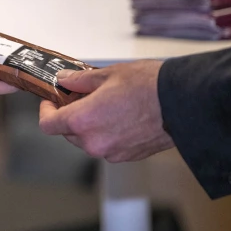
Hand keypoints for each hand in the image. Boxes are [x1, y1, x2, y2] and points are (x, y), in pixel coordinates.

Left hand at [39, 61, 174, 161]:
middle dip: (69, 116)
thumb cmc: (149, 87)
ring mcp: (111, 152)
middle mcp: (93, 142)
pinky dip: (105, 134)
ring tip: (103, 105)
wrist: (184, 103)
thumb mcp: (107, 74)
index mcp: (83, 121)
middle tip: (80, 97)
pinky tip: (118, 117)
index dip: (46, 111)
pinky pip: (106, 146)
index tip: (51, 101)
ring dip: (88, 126)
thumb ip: (79, 81)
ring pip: (87, 141)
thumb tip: (64, 80)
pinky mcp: (127, 156)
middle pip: (67, 133)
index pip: (48, 124)